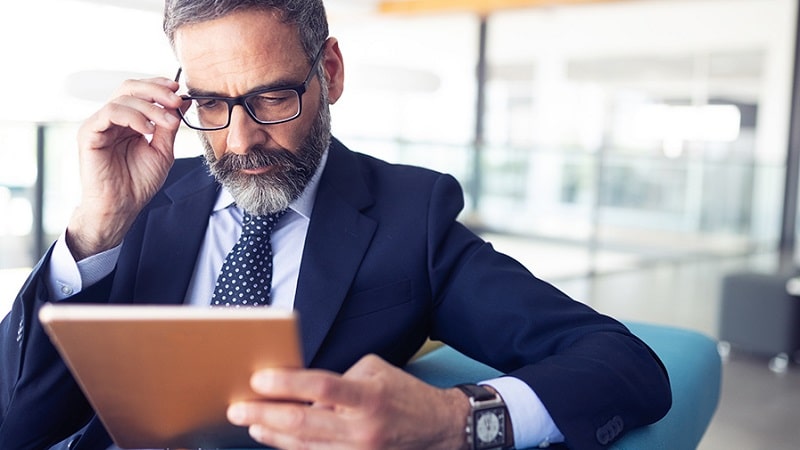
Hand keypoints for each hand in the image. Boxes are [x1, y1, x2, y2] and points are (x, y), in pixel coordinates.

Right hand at [67, 77, 182, 259]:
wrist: (122, 206)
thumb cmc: (138, 182)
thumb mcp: (162, 150)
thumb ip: (169, 126)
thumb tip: (183, 102)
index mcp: (129, 121)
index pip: (141, 91)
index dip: (159, 86)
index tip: (180, 92)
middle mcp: (113, 119)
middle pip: (130, 87)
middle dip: (156, 91)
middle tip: (176, 101)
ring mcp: (100, 124)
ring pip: (123, 98)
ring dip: (150, 107)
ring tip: (168, 123)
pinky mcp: (89, 133)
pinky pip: (109, 112)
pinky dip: (133, 116)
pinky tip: (148, 130)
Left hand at [227, 354, 469, 449]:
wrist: (438, 429)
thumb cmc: (403, 394)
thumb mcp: (376, 371)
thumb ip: (340, 378)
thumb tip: (304, 388)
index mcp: (369, 397)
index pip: (322, 388)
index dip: (287, 384)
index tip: (259, 379)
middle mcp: (362, 429)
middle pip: (304, 424)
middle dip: (266, 415)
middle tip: (238, 408)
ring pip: (306, 447)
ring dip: (274, 435)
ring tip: (252, 423)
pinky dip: (295, 449)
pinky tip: (277, 439)